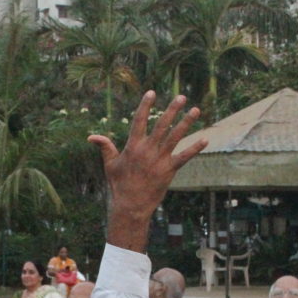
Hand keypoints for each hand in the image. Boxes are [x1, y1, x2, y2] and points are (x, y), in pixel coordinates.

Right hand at [88, 92, 204, 218]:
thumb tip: (91, 136)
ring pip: (175, 136)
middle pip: (162, 124)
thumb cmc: (119, 185)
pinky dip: (195, 148)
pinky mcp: (169, 170)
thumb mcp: (110, 164)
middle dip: (172, 109)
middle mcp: (147, 150)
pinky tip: (205, 139)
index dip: (145, 105)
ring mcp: (159, 160)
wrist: (130, 205)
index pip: (139, 120)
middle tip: (182, 97)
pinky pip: (184, 157)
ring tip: (196, 110)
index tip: (151, 92)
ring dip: (186, 122)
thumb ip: (105, 147)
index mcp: (132, 146)